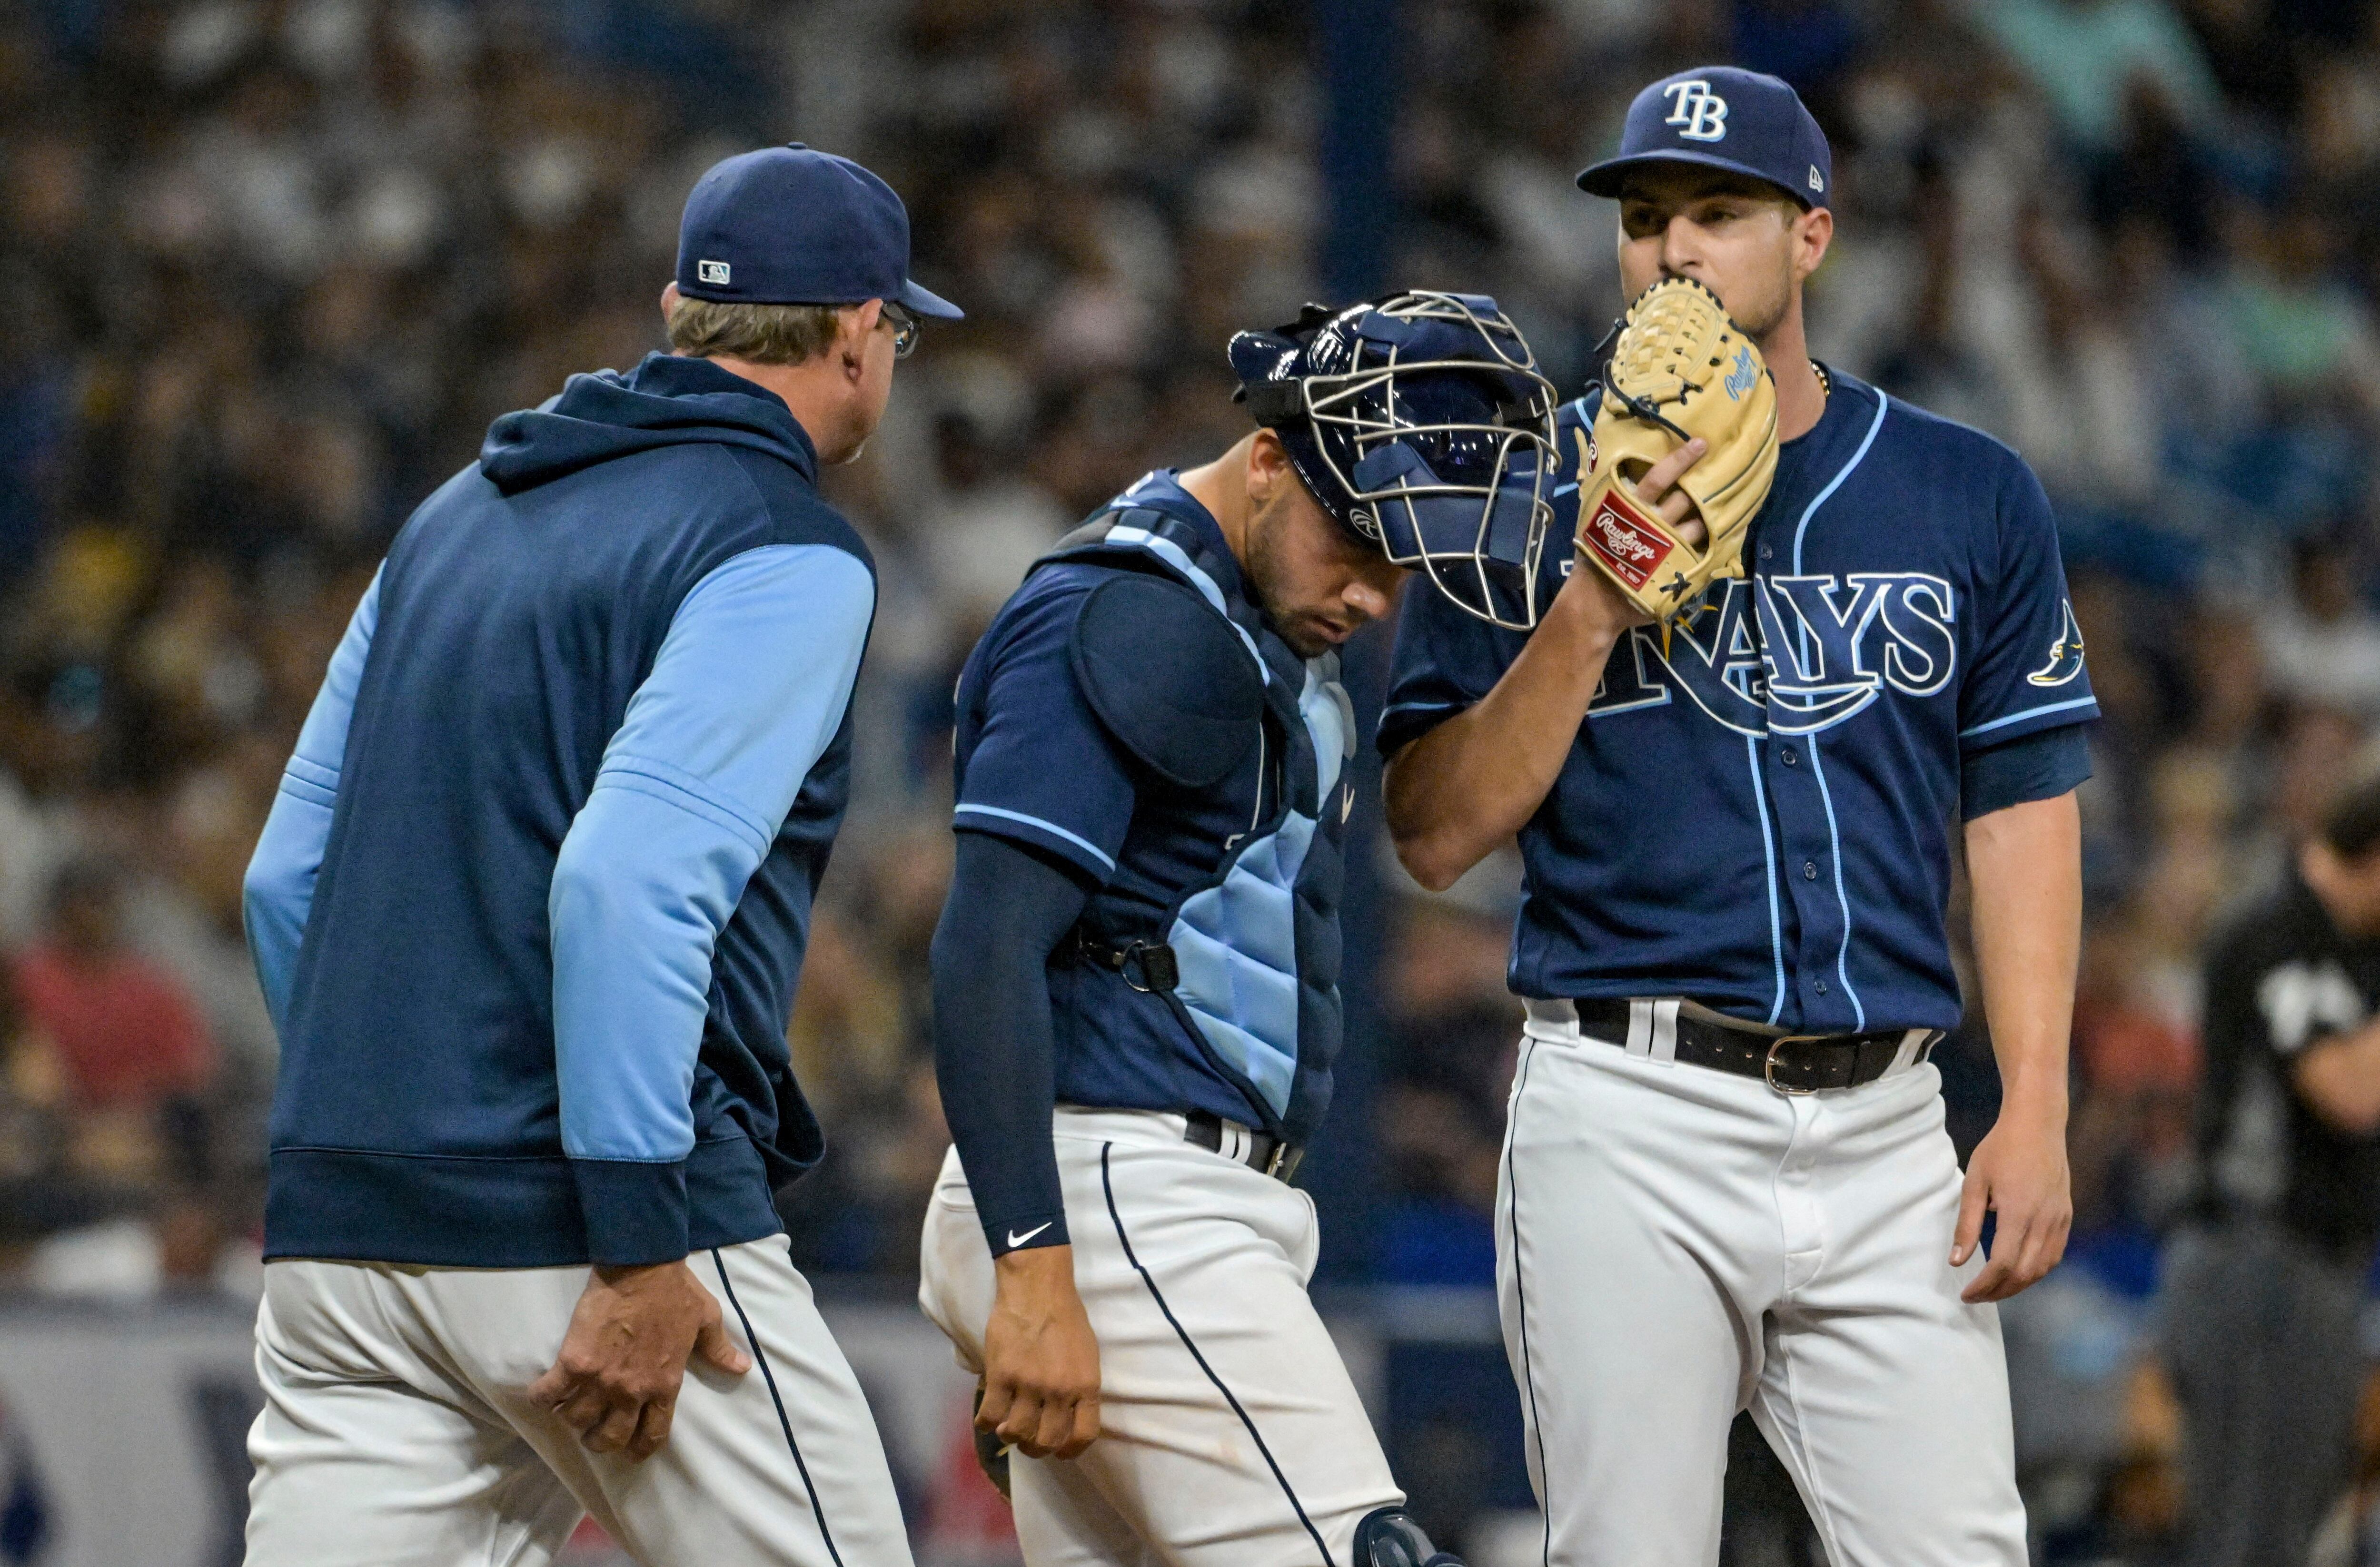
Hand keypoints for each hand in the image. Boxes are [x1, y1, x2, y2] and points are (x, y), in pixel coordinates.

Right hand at [528, 1260, 751, 1460]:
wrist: (642, 1265)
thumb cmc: (676, 1292)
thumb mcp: (706, 1321)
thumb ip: (719, 1350)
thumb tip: (742, 1368)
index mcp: (665, 1385)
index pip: (652, 1435)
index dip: (638, 1450)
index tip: (629, 1452)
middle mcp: (632, 1391)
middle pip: (609, 1438)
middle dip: (599, 1442)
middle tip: (593, 1432)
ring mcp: (601, 1379)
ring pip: (577, 1421)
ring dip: (572, 1420)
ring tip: (569, 1410)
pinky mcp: (574, 1362)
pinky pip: (549, 1395)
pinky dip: (541, 1400)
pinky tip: (542, 1395)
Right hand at [977, 1244, 1099, 1459]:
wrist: (1037, 1286)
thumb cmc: (1066, 1316)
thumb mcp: (1087, 1354)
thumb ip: (1079, 1387)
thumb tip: (1067, 1415)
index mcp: (1086, 1385)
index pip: (1084, 1435)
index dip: (1070, 1451)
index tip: (1059, 1453)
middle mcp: (1060, 1390)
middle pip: (1047, 1441)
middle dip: (1036, 1447)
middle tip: (1027, 1439)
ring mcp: (1029, 1384)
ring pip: (1017, 1433)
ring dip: (1010, 1436)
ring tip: (1007, 1427)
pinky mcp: (1001, 1375)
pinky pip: (990, 1416)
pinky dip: (986, 1423)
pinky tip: (987, 1417)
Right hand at [1566, 437, 1710, 633]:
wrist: (1597, 603)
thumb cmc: (1593, 557)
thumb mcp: (1591, 522)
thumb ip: (1603, 497)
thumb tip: (1592, 468)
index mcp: (1632, 509)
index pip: (1658, 477)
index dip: (1680, 459)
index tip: (1700, 443)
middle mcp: (1655, 525)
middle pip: (1687, 498)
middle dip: (1704, 485)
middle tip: (1724, 470)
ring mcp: (1670, 549)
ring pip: (1700, 525)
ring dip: (1713, 515)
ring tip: (1727, 504)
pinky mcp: (1680, 570)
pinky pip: (1705, 553)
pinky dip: (1716, 543)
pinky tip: (1726, 535)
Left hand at [1952, 1097, 2072, 1302]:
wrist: (2038, 1125)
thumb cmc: (2001, 1149)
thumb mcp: (1975, 1182)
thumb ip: (1966, 1224)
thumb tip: (1957, 1261)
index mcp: (2018, 1212)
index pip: (2002, 1264)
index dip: (1983, 1285)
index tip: (1965, 1293)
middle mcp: (2044, 1220)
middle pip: (2023, 1273)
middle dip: (1998, 1291)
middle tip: (1975, 1296)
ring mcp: (2059, 1220)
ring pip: (2041, 1269)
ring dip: (2017, 1285)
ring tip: (1993, 1289)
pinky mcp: (2066, 1217)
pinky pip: (2054, 1255)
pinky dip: (2036, 1270)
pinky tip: (2018, 1272)